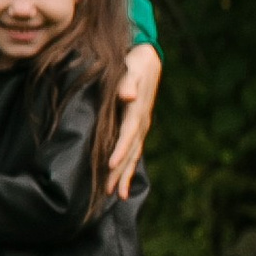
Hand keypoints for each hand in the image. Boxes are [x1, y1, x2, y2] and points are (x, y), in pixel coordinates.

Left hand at [106, 42, 160, 199]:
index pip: (128, 133)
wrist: (148, 59)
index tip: (110, 164)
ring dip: (125, 174)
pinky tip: (122, 184)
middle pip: (131, 150)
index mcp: (138, 109)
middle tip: (108, 191)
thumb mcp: (132, 66)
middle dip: (120, 171)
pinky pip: (134, 152)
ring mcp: (142, 127)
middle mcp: (142, 122)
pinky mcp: (138, 128)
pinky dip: (128, 168)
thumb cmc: (135, 62)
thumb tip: (127, 96)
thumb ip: (127, 81)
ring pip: (133, 155)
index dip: (120, 149)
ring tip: (116, 195)